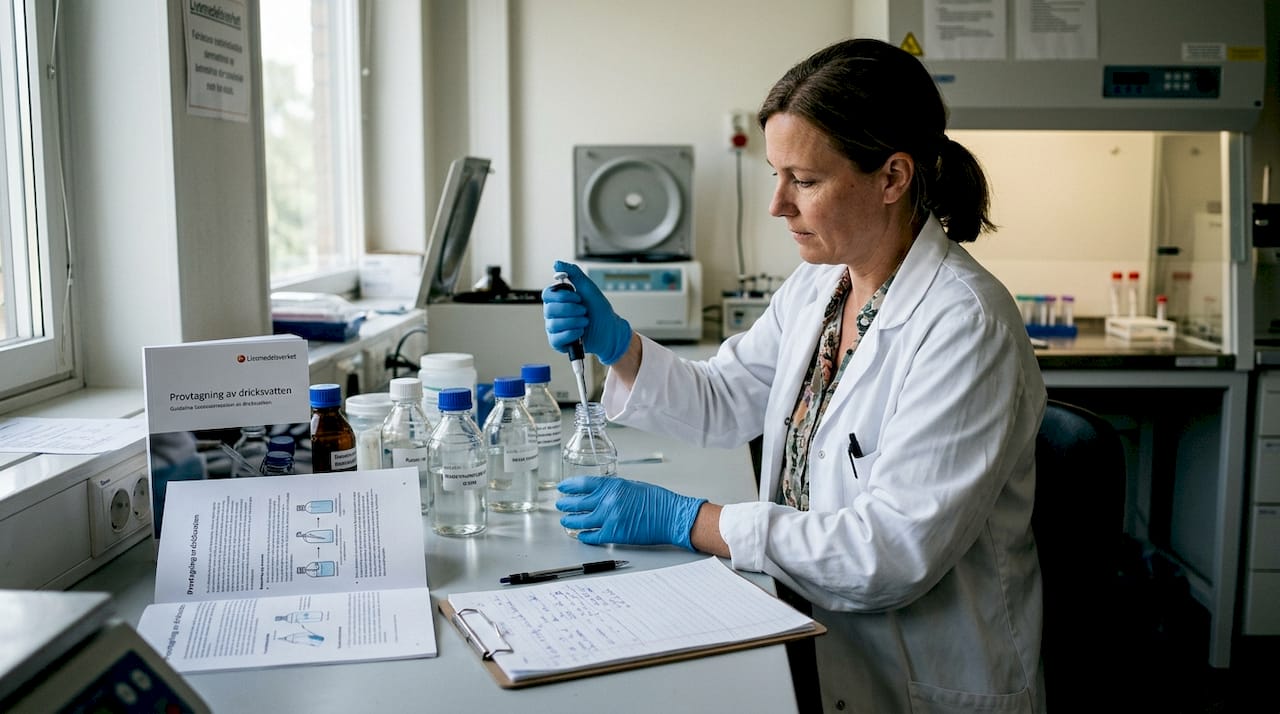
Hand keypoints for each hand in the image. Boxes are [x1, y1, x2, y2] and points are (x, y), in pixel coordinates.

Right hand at [542, 260, 632, 364]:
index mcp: (558, 299)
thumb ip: (573, 273)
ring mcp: (554, 328)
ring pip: (554, 324)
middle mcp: (553, 313)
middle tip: (584, 310)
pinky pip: (556, 339)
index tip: (578, 297)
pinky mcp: (558, 342)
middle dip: (572, 310)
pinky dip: (572, 334)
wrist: (610, 330)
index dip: (563, 297)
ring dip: (575, 322)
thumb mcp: (588, 287)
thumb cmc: (599, 310)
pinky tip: (581, 331)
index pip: (547, 294)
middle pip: (549, 309)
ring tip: (585, 321)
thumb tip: (556, 263)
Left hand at [556, 476, 705, 550]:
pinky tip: (581, 535)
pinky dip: (585, 536)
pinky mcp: (614, 534)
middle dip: (566, 504)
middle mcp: (608, 500)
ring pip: (581, 520)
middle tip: (560, 505)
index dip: (570, 486)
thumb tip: (602, 494)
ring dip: (571, 521)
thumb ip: (615, 489)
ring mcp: (609, 518)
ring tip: (565, 521)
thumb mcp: (633, 486)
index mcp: (613, 485)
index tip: (562, 487)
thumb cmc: (658, 501)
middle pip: (578, 502)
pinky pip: (593, 536)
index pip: (583, 484)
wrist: (671, 516)